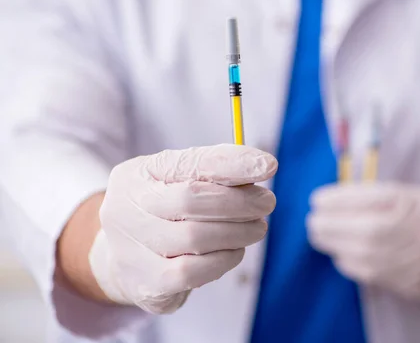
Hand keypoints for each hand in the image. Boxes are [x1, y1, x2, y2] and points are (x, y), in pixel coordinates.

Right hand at [89, 144, 277, 313]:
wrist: (123, 256)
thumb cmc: (163, 209)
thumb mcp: (178, 180)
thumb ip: (214, 170)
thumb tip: (262, 166)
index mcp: (137, 174)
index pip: (189, 163)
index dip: (232, 163)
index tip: (268, 165)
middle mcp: (125, 209)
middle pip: (190, 200)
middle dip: (239, 201)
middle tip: (266, 202)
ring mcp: (129, 250)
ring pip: (194, 239)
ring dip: (237, 232)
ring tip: (256, 227)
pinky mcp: (145, 285)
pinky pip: (192, 273)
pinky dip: (223, 260)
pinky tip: (234, 251)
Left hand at [307, 183, 419, 304]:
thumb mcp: (407, 195)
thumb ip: (373, 195)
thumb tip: (329, 201)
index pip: (376, 198)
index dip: (342, 199)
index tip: (317, 199)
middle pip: (372, 229)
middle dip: (334, 225)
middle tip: (312, 221)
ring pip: (369, 255)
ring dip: (336, 245)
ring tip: (318, 235)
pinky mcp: (413, 283)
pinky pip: (372, 274)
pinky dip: (349, 263)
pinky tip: (338, 253)